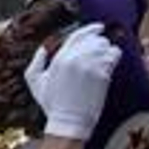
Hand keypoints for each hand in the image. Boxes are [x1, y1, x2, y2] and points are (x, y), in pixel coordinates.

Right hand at [23, 22, 120, 139]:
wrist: (69, 121)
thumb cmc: (51, 103)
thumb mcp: (34, 80)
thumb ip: (37, 60)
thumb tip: (44, 47)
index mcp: (59, 57)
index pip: (77, 35)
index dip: (90, 29)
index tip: (99, 27)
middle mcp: (75, 59)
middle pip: (93, 39)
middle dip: (99, 41)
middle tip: (102, 45)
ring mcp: (90, 67)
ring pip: (105, 47)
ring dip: (107, 49)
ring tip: (107, 55)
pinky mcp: (103, 76)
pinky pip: (113, 58)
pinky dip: (114, 57)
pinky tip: (112, 62)